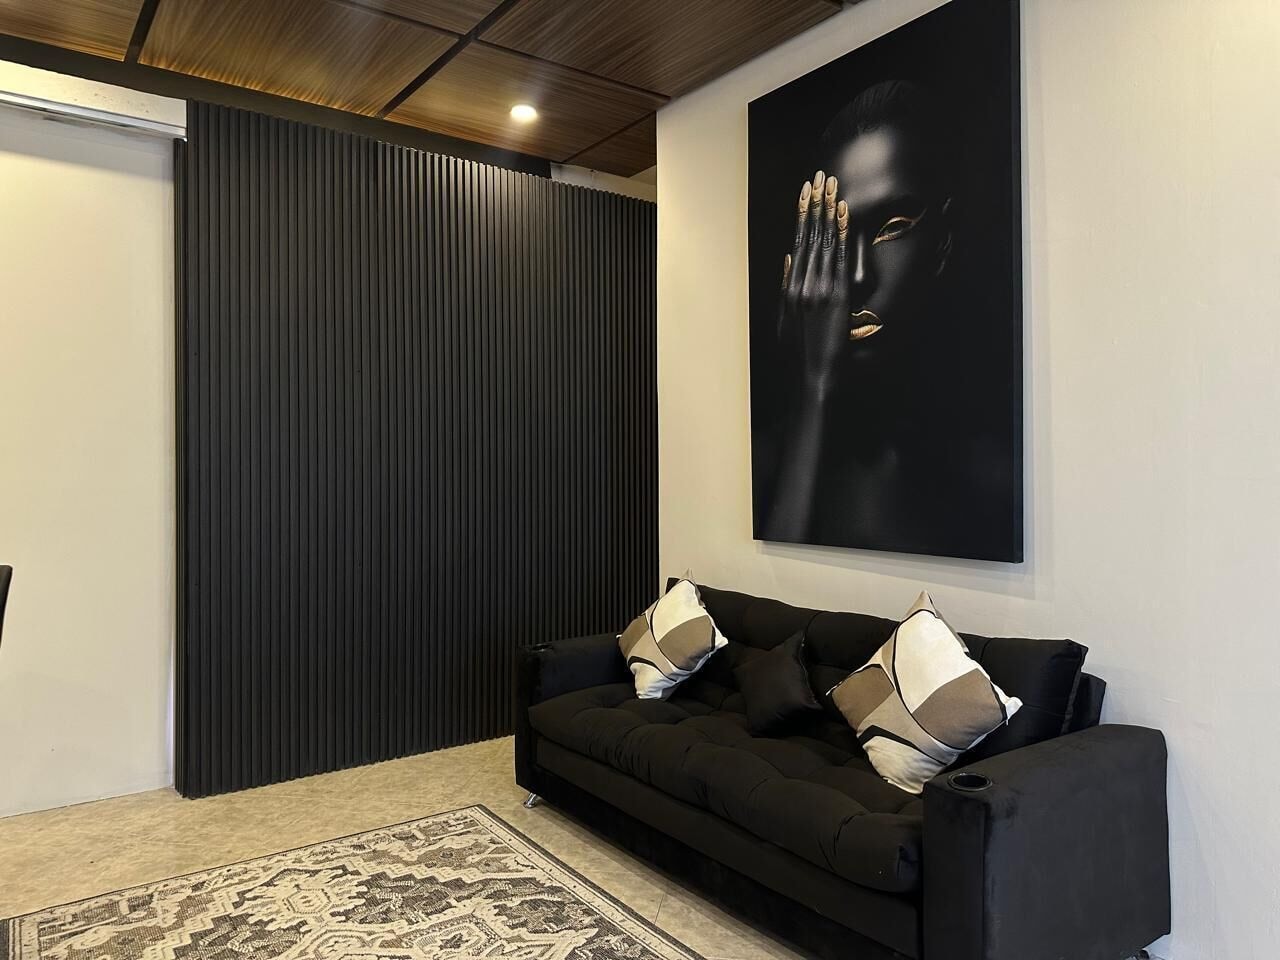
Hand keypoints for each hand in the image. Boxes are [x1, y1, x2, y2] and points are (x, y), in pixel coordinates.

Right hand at [778, 170, 849, 399]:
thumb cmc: (799, 351)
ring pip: (824, 241)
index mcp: (789, 287)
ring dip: (829, 211)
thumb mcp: (785, 317)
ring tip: (832, 187)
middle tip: (820, 178)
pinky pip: (840, 258)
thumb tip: (789, 258)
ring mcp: (819, 288)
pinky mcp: (836, 296)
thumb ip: (786, 286)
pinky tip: (844, 214)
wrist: (812, 374)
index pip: (797, 242)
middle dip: (816, 204)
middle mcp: (801, 283)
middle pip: (810, 235)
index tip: (806, 192)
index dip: (803, 215)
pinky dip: (842, 233)